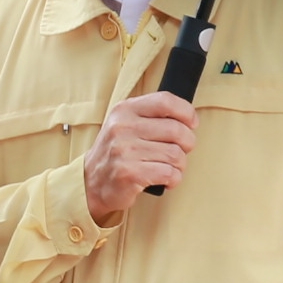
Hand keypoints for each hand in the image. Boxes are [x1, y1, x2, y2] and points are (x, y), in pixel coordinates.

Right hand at [84, 91, 194, 219]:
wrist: (91, 182)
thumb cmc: (117, 152)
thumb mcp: (126, 124)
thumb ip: (151, 116)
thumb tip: (188, 118)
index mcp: (125, 110)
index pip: (165, 101)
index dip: (186, 112)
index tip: (192, 123)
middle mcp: (123, 127)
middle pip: (176, 130)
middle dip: (187, 144)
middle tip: (181, 152)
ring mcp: (125, 150)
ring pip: (176, 154)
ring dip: (180, 165)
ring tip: (170, 168)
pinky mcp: (129, 173)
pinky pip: (169, 173)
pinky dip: (174, 179)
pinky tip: (166, 180)